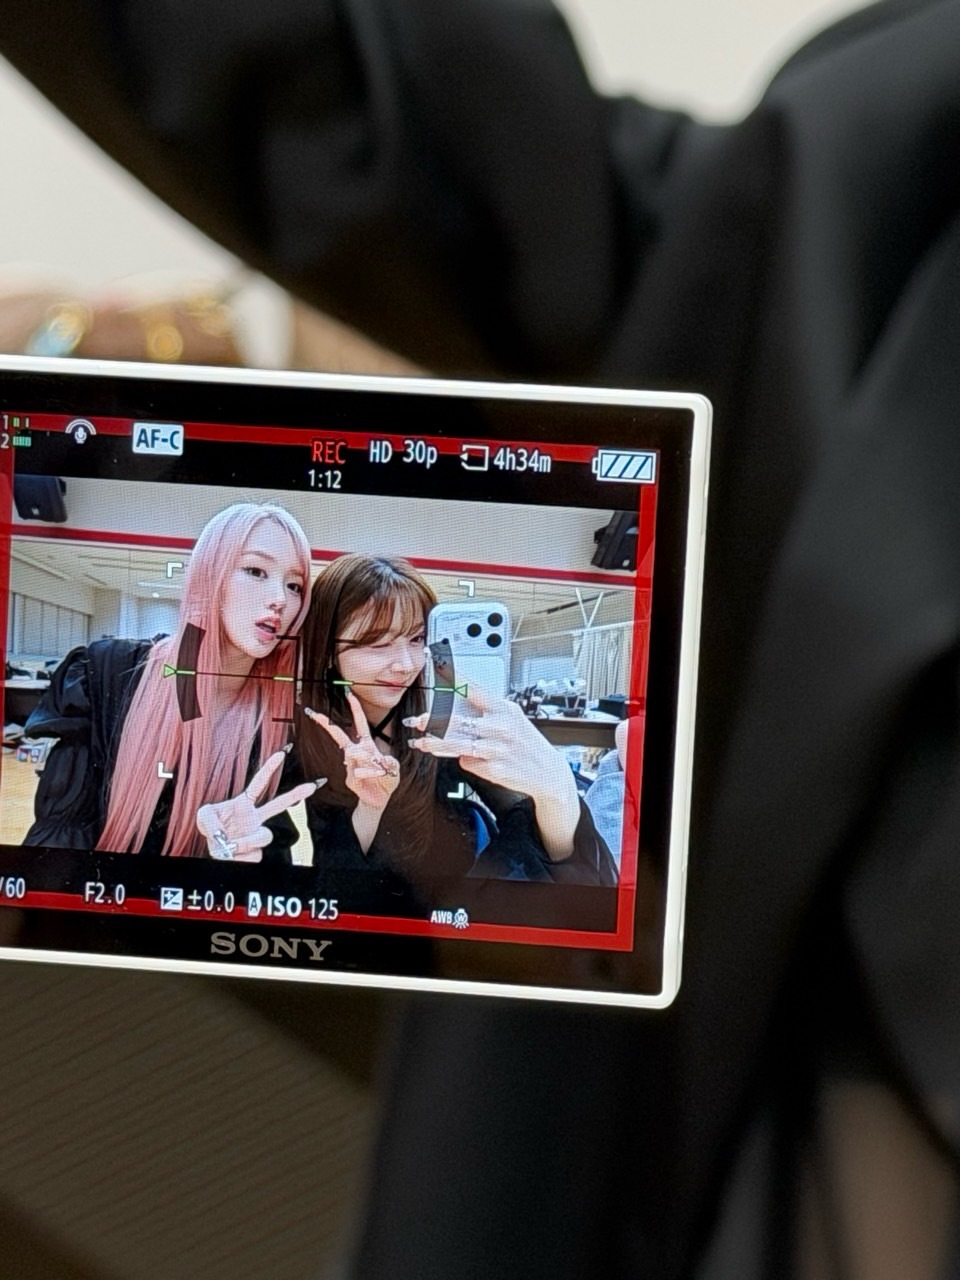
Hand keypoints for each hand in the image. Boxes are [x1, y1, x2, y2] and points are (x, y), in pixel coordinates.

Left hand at [196, 747, 324, 861]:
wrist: (216, 851)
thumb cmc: (212, 829)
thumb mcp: (204, 816)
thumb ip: (209, 817)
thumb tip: (224, 832)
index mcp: (244, 804)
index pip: (259, 784)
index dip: (269, 769)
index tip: (282, 753)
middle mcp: (255, 818)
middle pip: (279, 805)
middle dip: (296, 794)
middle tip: (313, 785)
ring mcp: (258, 835)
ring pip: (264, 836)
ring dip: (245, 842)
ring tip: (230, 846)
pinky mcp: (257, 853)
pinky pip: (252, 855)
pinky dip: (237, 857)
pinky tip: (231, 856)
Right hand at [305, 692, 399, 811]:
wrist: (380, 800)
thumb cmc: (387, 780)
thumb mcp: (394, 767)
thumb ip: (389, 761)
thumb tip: (378, 758)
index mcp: (367, 745)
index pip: (360, 723)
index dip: (355, 708)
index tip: (348, 694)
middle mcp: (357, 752)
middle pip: (339, 734)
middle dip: (326, 724)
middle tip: (313, 713)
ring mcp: (351, 764)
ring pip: (354, 753)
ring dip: (369, 760)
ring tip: (380, 770)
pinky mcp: (349, 777)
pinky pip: (358, 770)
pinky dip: (370, 773)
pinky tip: (375, 777)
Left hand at [405, 684, 580, 859]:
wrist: (548, 772)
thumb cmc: (526, 743)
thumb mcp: (513, 719)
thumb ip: (488, 713)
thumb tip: (457, 711)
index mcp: (505, 709)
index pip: (474, 689)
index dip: (454, 677)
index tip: (437, 666)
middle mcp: (501, 727)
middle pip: (458, 721)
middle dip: (434, 721)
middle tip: (418, 721)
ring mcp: (497, 749)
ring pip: (457, 744)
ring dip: (436, 744)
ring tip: (422, 743)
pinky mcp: (494, 768)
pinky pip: (469, 762)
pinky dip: (467, 761)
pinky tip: (474, 759)